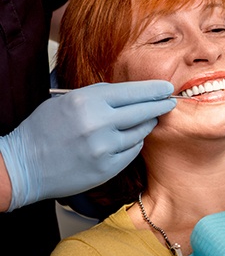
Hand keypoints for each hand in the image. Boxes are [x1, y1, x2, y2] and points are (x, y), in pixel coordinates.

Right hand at [0, 81, 175, 210]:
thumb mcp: (67, 101)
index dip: (153, 89)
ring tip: (148, 119)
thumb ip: (99, 96)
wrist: (24, 166)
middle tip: (170, 102)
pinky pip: (132, 151)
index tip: (166, 87)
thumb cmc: (44, 130)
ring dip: (147, 124)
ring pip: (140, 132)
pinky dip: (134, 143)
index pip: (132, 92)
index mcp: (87, 101)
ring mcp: (104, 148)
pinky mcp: (107, 167)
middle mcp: (98, 123)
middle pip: (143, 111)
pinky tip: (130, 138)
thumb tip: (131, 94)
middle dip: (160, 105)